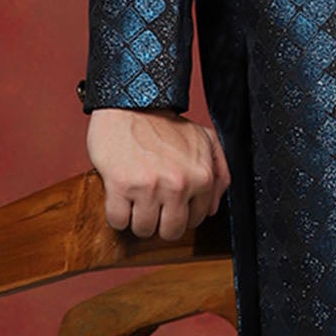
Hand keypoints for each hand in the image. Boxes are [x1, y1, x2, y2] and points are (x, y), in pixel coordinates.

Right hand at [85, 108, 230, 242]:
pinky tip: (119, 199)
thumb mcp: (205, 140)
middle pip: (170, 231)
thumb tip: (213, 208)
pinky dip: (116, 215)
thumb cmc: (165, 124)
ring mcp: (149, 186)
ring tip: (135, 201)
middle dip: (160, 223)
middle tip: (152, 207)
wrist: (131, 104)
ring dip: (137, 220)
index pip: (195, 221)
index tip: (170, 205)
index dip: (180, 215)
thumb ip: (220, 172)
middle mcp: (179, 184)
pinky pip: (117, 221)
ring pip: (143, 229)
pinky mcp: (121, 185)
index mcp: (202, 176)